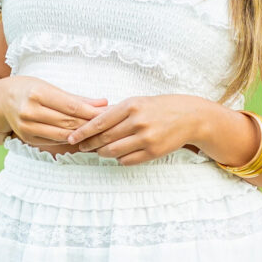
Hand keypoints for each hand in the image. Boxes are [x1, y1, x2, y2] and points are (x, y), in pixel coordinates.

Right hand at [0, 75, 106, 153]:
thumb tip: (103, 103)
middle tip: (110, 124)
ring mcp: (27, 128)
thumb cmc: (27, 88)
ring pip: (64, 134)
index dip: (91, 112)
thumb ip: (75, 97)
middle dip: (91, 123)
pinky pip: (55, 141)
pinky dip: (71, 139)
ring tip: (101, 132)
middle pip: (68, 122)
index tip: (109, 112)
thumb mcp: (48, 86)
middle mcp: (30, 112)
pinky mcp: (28, 139)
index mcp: (37, 94)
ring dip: (84, 134)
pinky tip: (84, 138)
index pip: (70, 106)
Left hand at [65, 94, 202, 165]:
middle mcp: (138, 122)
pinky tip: (117, 154)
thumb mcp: (138, 102)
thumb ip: (116, 111)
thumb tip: (90, 118)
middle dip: (89, 144)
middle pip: (104, 138)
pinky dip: (118, 159)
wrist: (190, 117)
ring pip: (113, 151)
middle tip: (81, 147)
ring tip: (98, 151)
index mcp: (131, 106)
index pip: (99, 121)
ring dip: (102, 153)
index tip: (72, 137)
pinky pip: (127, 160)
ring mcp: (146, 138)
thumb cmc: (160, 107)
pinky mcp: (153, 152)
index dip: (83, 131)